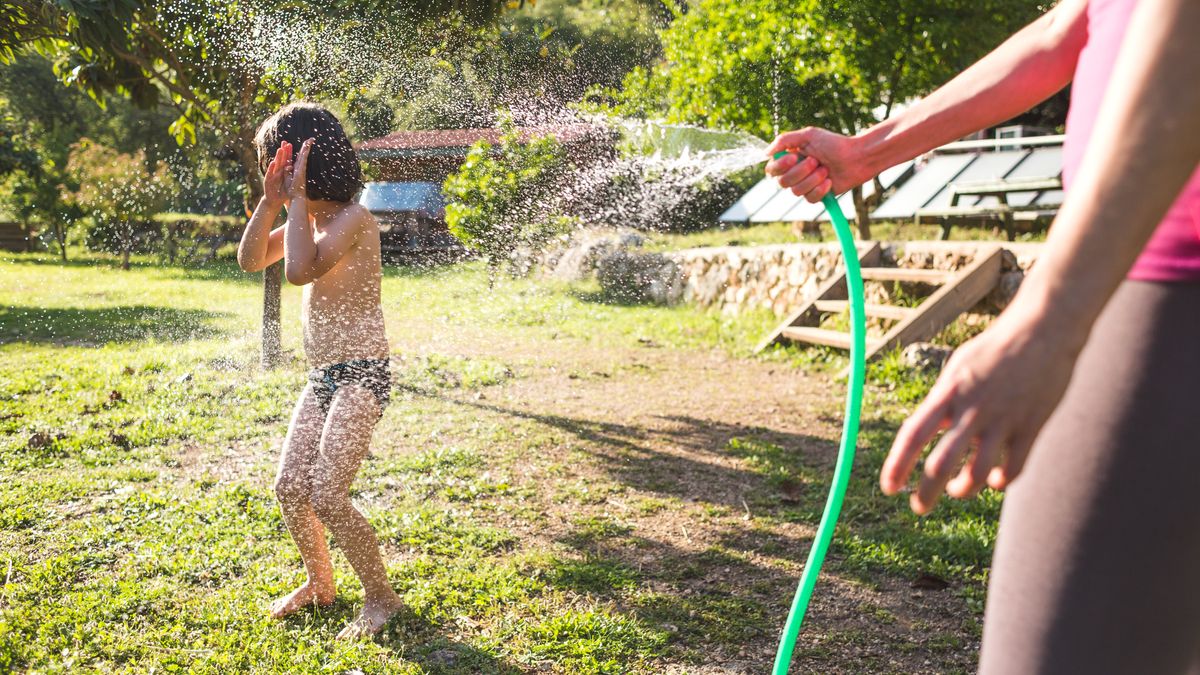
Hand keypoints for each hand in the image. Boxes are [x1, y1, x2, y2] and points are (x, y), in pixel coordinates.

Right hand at [262, 144, 288, 209]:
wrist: (274, 201)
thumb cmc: (282, 192)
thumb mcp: (289, 182)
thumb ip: (290, 175)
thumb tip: (293, 166)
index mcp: (282, 171)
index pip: (285, 160)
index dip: (287, 152)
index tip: (289, 144)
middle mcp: (277, 171)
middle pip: (280, 159)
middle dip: (283, 151)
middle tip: (285, 142)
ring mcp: (272, 175)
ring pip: (276, 164)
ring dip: (278, 157)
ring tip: (280, 149)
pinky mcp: (268, 180)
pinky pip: (271, 173)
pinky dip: (272, 168)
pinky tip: (273, 162)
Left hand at [281, 139, 313, 200]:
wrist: (295, 197)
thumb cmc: (292, 189)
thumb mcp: (288, 177)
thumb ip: (287, 171)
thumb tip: (287, 165)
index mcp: (297, 168)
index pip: (300, 157)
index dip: (302, 150)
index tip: (306, 143)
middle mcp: (301, 167)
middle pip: (304, 154)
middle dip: (307, 146)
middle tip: (311, 138)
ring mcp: (302, 168)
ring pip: (304, 155)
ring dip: (307, 147)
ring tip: (310, 140)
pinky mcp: (301, 170)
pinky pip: (303, 160)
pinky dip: (305, 153)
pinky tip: (307, 147)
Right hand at [765, 127, 873, 201]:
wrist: (856, 157)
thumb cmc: (834, 143)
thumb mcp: (808, 135)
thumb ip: (784, 140)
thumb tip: (765, 153)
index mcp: (789, 159)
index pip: (771, 169)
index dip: (780, 166)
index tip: (794, 157)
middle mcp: (794, 173)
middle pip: (783, 182)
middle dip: (801, 171)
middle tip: (817, 161)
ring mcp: (805, 185)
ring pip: (797, 191)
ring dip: (813, 179)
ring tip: (826, 170)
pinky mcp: (817, 195)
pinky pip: (810, 199)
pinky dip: (821, 189)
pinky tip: (830, 181)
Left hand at [879, 302, 1085, 513]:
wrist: (1043, 330)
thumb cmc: (994, 350)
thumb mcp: (958, 368)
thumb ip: (942, 401)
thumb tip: (926, 432)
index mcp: (949, 392)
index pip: (914, 434)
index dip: (897, 464)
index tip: (887, 487)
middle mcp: (973, 409)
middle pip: (941, 463)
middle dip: (926, 493)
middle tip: (919, 507)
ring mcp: (1004, 419)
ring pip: (977, 474)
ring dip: (962, 489)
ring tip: (956, 489)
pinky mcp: (1032, 426)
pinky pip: (1012, 469)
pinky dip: (999, 481)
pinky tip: (994, 479)